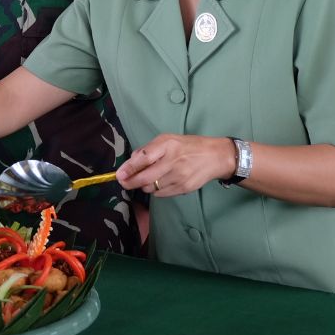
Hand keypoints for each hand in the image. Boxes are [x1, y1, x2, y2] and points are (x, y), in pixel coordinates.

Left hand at [116, 134, 236, 196]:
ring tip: (147, 178)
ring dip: (144, 185)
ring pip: (151, 187)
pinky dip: (156, 190)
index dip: (129, 168)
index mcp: (167, 145)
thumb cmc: (188, 146)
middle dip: (130, 182)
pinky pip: (161, 194)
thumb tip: (130, 162)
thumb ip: (148, 150)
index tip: (119, 174)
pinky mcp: (184, 188)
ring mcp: (179, 176)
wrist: (215, 157)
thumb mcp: (168, 140)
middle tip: (124, 182)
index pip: (144, 158)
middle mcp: (173, 161)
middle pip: (145, 177)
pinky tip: (160, 182)